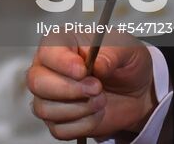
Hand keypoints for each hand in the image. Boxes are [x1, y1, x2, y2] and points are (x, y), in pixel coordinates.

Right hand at [28, 35, 156, 139]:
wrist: (136, 91)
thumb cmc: (124, 62)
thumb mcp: (126, 49)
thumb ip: (112, 54)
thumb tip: (98, 65)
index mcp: (61, 44)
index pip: (47, 52)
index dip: (62, 63)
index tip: (83, 70)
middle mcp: (49, 68)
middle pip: (37, 82)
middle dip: (69, 89)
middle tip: (96, 87)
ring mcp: (50, 96)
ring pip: (45, 109)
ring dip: (78, 109)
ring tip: (101, 100)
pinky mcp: (59, 119)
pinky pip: (59, 129)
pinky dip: (82, 125)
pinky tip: (95, 114)